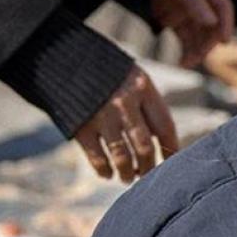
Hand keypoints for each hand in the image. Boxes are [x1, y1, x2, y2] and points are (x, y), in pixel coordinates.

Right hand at [74, 66, 179, 182]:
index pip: (165, 126)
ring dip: (128, 173)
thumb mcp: (133, 79)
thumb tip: (161, 143)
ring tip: (127, 177)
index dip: (170, 150)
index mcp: (143, 89)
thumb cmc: (108, 74)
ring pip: (123, 157)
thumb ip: (147, 106)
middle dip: (148, 167)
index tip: (171, 163)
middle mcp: (125, 103)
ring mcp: (102, 116)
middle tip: (146, 174)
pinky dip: (105, 170)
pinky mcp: (81, 127)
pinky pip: (98, 158)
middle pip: (145, 147)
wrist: (65, 59)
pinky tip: (108, 174)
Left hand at [150, 0, 235, 68]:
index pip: (222, 6)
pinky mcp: (175, 21)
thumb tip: (212, 22)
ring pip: (198, 35)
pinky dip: (185, 51)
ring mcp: (187, 11)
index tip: (224, 41)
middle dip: (207, 41)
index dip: (226, 23)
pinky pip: (185, 39)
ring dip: (196, 50)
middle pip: (211, 24)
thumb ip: (194, 1)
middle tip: (200, 56)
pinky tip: (183, 62)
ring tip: (187, 63)